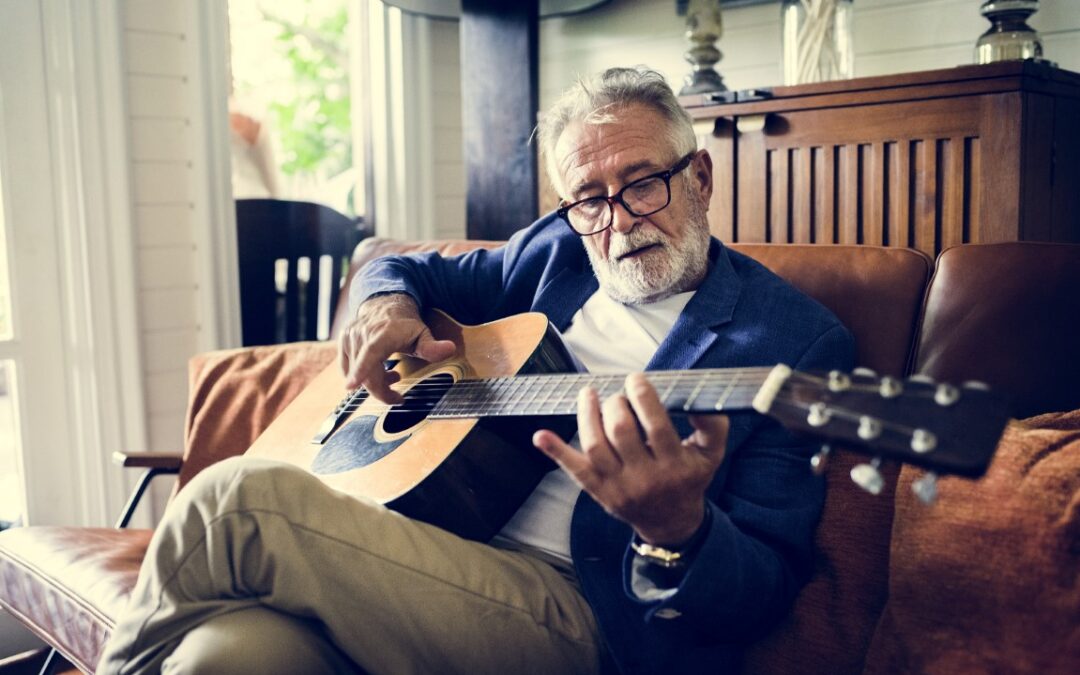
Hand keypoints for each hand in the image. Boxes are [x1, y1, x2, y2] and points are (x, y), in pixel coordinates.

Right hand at [337, 294, 455, 402]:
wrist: (385, 305)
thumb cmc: (404, 323)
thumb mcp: (423, 334)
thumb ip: (433, 346)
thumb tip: (449, 349)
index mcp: (382, 333)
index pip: (370, 353)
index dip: (361, 371)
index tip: (351, 386)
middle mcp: (363, 334)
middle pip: (366, 373)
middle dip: (381, 391)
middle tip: (397, 397)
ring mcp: (350, 338)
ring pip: (356, 374)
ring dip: (375, 382)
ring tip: (392, 374)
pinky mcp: (343, 343)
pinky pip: (348, 369)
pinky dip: (362, 375)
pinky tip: (377, 370)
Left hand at [533, 373, 728, 546]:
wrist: (671, 522)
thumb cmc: (689, 479)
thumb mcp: (711, 455)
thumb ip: (713, 425)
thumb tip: (699, 399)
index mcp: (674, 465)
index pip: (655, 425)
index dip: (642, 396)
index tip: (636, 379)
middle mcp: (645, 478)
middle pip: (621, 432)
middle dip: (616, 404)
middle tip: (618, 395)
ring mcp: (618, 486)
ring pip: (595, 446)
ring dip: (587, 415)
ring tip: (589, 394)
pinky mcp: (599, 492)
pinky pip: (574, 471)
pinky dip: (556, 452)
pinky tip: (540, 436)